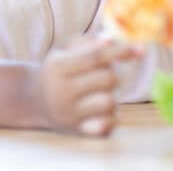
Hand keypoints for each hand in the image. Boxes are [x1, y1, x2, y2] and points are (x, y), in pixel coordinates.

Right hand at [27, 35, 141, 135]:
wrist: (31, 100)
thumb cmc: (58, 69)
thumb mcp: (66, 50)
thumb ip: (90, 42)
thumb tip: (113, 40)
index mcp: (58, 67)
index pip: (96, 57)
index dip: (121, 51)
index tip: (141, 49)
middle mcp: (61, 92)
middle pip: (108, 79)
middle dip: (112, 73)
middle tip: (101, 74)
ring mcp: (68, 115)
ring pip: (110, 102)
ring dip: (111, 94)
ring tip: (98, 93)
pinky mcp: (77, 132)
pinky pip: (106, 125)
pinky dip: (110, 118)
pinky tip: (100, 111)